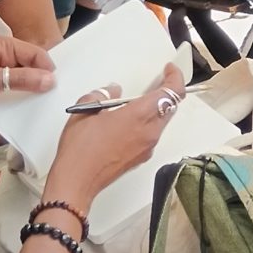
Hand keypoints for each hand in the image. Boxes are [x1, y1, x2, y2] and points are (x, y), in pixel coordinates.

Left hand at [0, 36, 57, 144]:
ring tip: (56, 105)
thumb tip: (51, 80)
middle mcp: (8, 60)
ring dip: (40, 94)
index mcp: (4, 46)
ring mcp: (8, 79)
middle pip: (37, 68)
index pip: (36, 54)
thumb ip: (20, 78)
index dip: (48, 67)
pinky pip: (25, 98)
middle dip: (47, 80)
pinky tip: (42, 112)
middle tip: (62, 94)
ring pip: (33, 84)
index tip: (59, 84)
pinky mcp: (6, 96)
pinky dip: (31, 104)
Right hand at [51, 63, 186, 194]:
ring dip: (155, 110)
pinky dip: (146, 124)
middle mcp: (149, 132)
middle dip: (165, 92)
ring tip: (134, 104)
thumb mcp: (86, 110)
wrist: (77, 182)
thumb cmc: (80, 149)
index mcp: (139, 115)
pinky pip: (151, 135)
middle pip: (170, 107)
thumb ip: (103, 94)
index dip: (175, 77)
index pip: (172, 92)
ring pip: (161, 122)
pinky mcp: (141, 158)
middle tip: (152, 83)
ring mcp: (148, 147)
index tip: (169, 70)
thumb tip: (113, 90)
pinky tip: (127, 124)